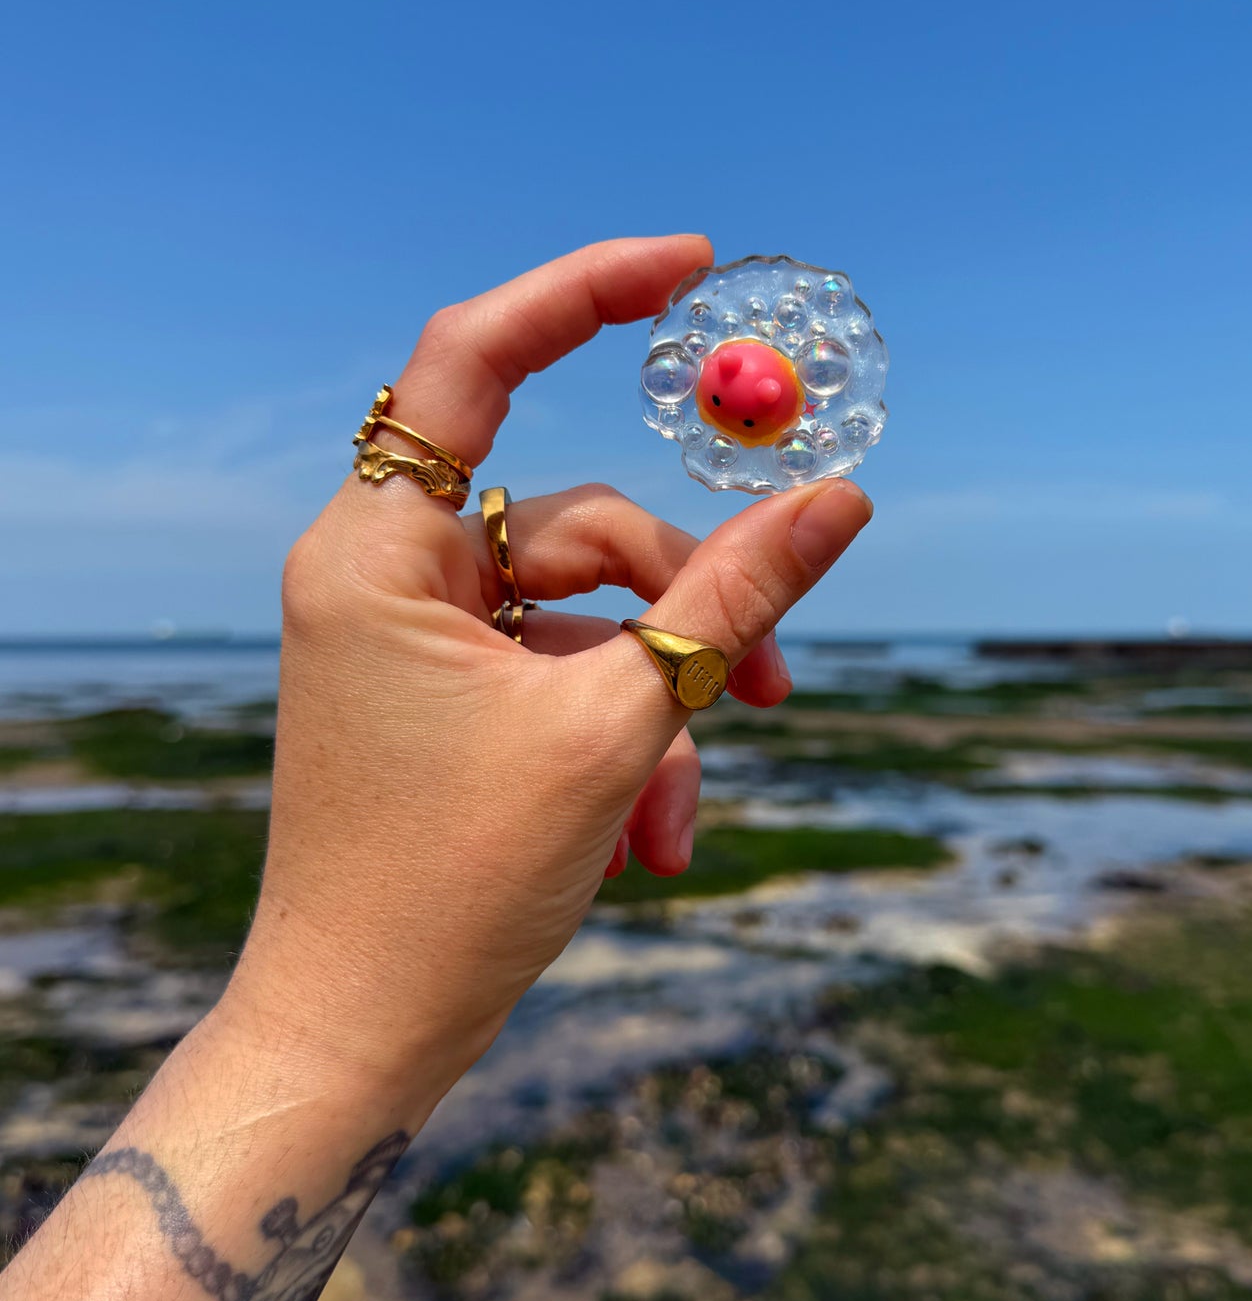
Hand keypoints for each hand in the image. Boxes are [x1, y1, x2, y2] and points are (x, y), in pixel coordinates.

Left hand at [230, 235, 871, 1110]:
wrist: (361, 1033)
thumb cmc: (450, 885)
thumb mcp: (616, 729)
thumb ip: (732, 603)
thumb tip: (841, 500)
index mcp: (380, 551)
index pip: (474, 360)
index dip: (582, 293)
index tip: (689, 267)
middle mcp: (389, 576)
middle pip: (580, 523)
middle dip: (686, 611)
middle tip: (767, 691)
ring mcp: (418, 642)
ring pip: (588, 620)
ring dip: (657, 712)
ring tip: (672, 824)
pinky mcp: (448, 701)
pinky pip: (562, 681)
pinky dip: (618, 745)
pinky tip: (645, 841)